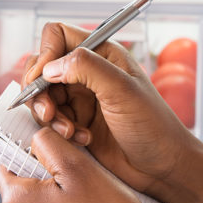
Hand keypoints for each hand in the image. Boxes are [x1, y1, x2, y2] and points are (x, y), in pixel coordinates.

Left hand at [0, 126, 175, 202]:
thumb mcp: (80, 168)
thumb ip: (50, 144)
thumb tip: (36, 135)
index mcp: (16, 202)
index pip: (9, 162)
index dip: (32, 150)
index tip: (54, 148)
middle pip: (26, 187)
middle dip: (50, 178)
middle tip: (82, 176)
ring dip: (59, 202)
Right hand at [22, 22, 194, 202]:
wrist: (162, 167)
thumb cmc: (153, 125)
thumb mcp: (122, 90)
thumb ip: (87, 68)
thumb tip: (50, 66)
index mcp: (102, 53)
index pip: (58, 36)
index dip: (45, 54)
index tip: (42, 79)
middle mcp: (89, 72)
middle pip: (43, 67)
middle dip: (40, 91)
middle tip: (48, 113)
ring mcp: (81, 97)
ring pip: (43, 96)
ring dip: (49, 115)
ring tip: (70, 132)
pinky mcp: (77, 121)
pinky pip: (50, 120)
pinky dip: (58, 130)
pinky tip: (81, 140)